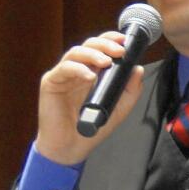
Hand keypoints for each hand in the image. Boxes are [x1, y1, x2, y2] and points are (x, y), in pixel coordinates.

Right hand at [33, 31, 144, 165]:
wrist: (70, 148)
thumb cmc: (90, 128)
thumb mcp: (118, 109)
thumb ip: (129, 91)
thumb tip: (137, 69)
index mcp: (92, 72)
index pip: (100, 48)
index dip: (111, 40)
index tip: (125, 42)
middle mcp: (77, 70)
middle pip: (88, 45)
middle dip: (105, 44)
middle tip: (119, 51)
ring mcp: (63, 75)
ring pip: (75, 52)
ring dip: (93, 54)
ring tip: (106, 62)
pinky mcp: (51, 83)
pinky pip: (64, 69)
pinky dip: (78, 69)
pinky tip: (89, 76)